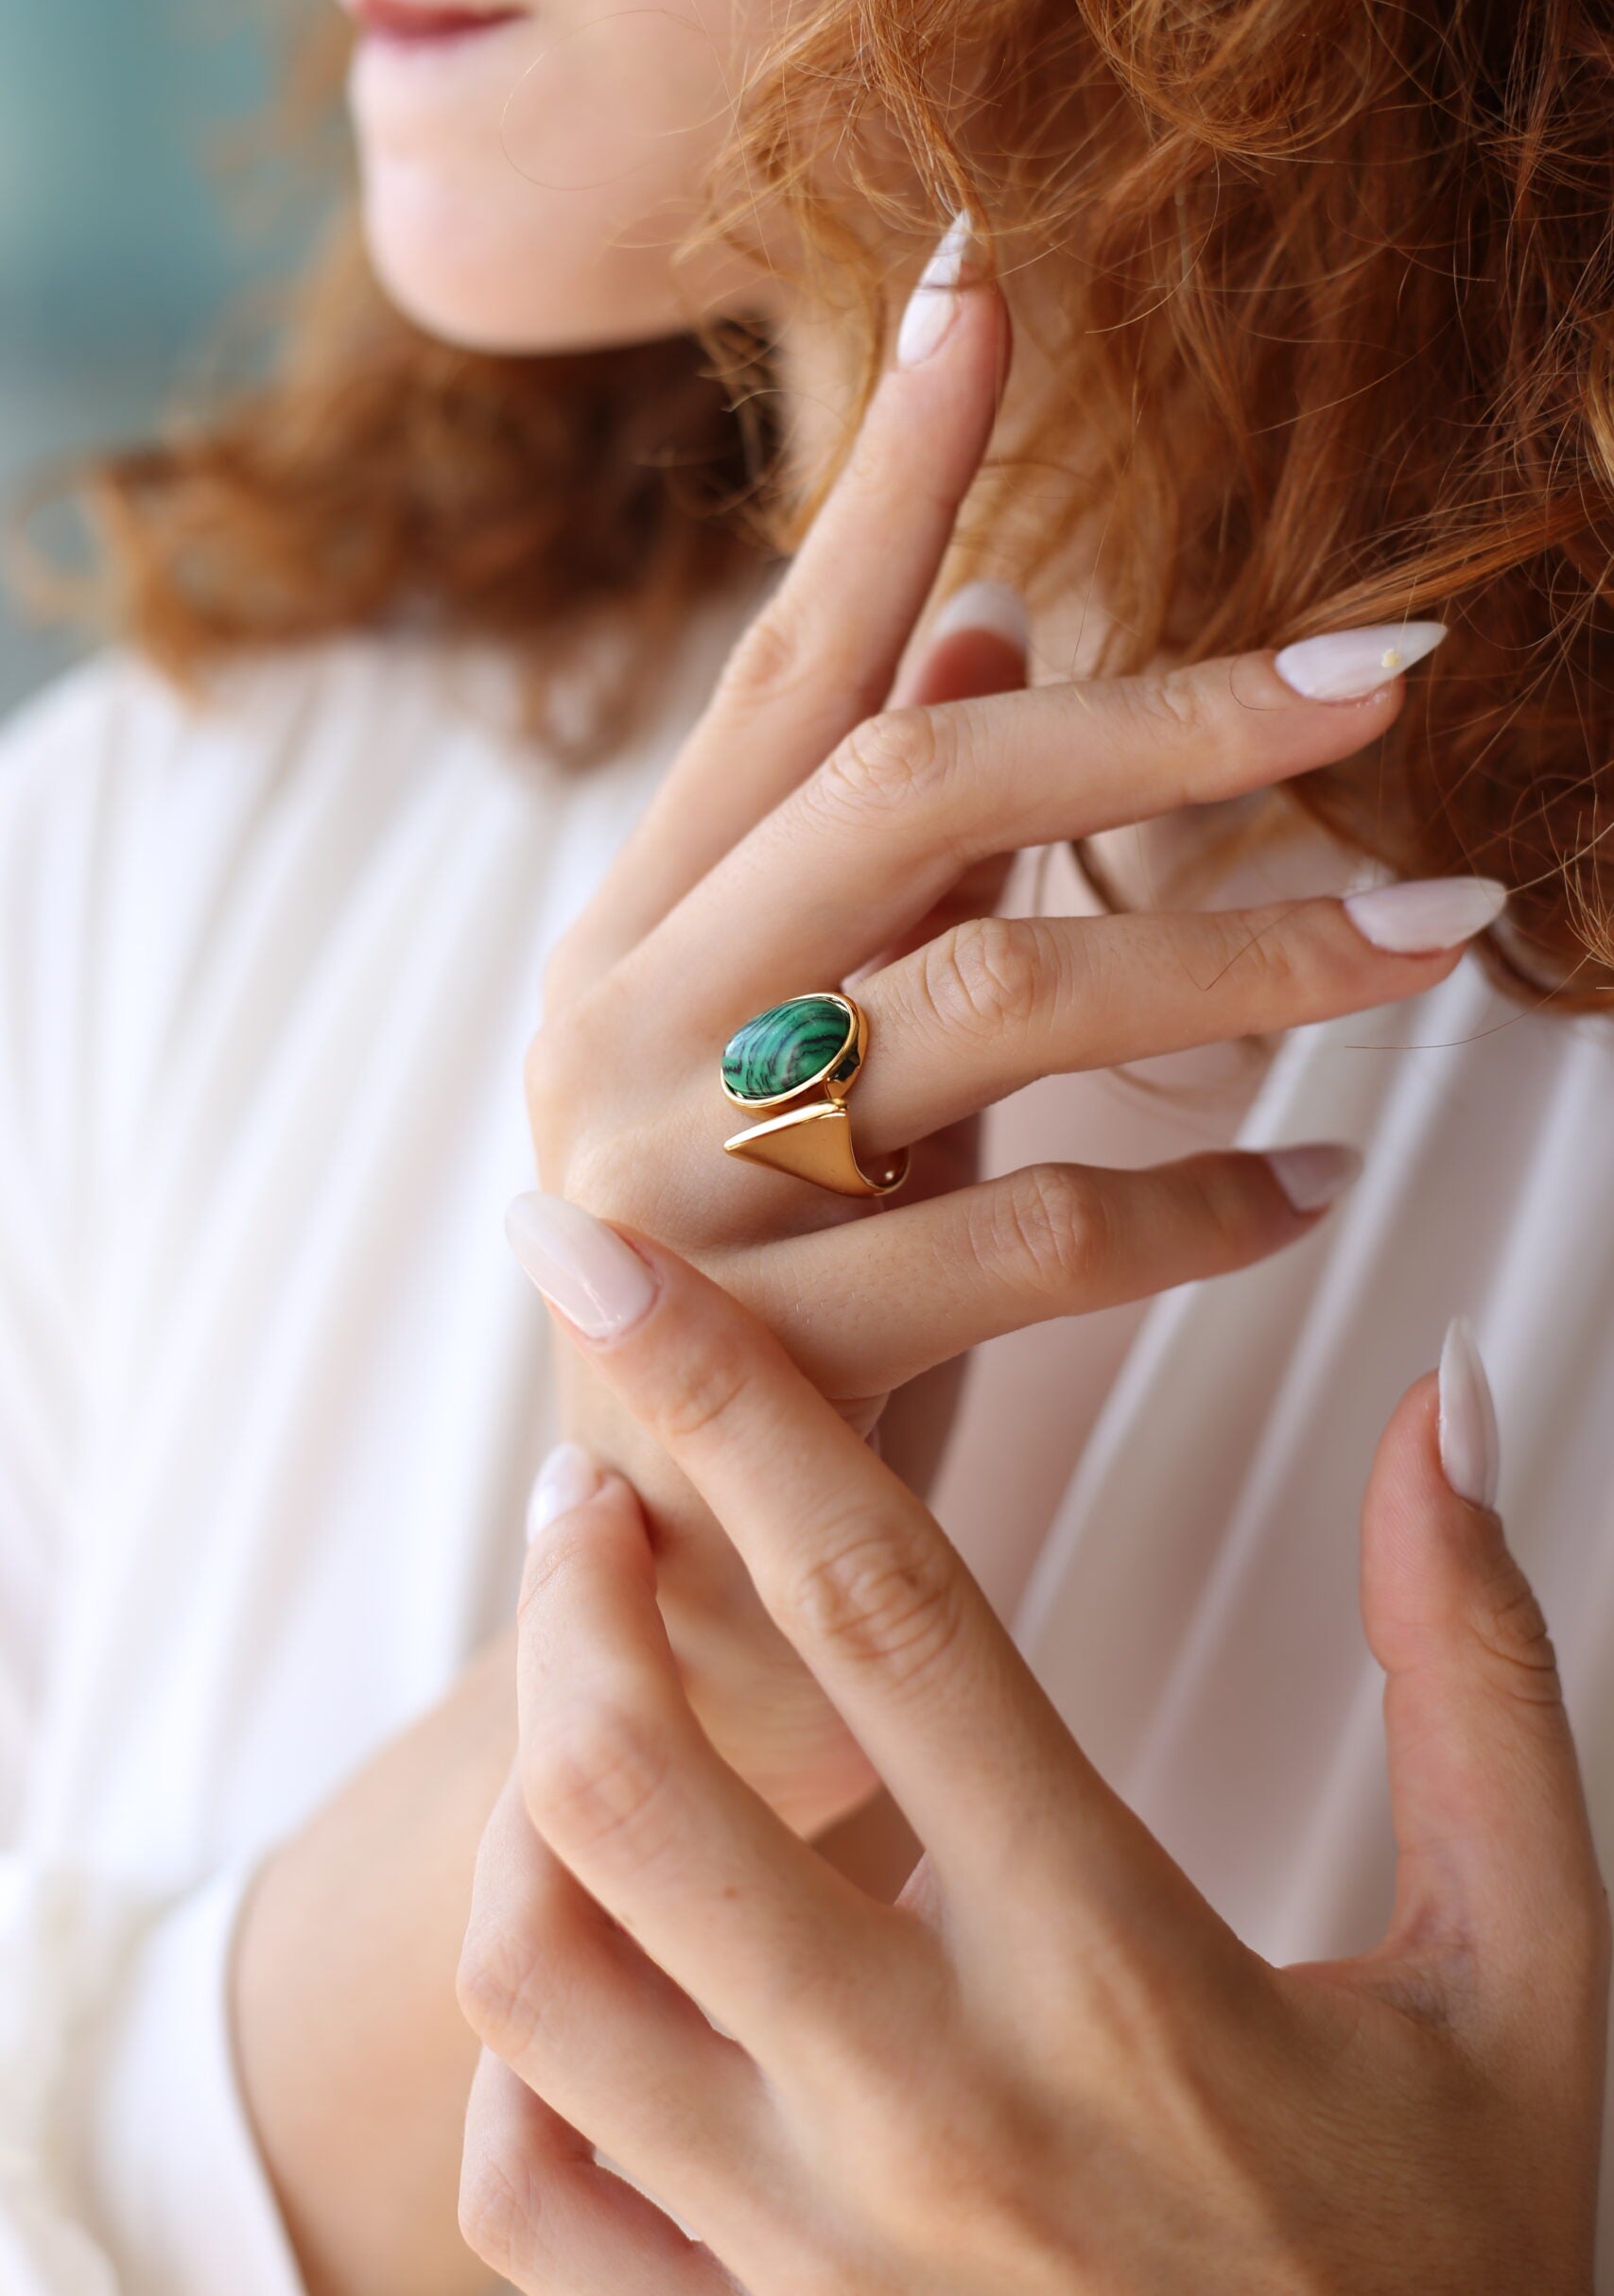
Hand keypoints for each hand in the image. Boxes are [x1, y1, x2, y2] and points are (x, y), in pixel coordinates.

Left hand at [462, 1209, 1608, 2295]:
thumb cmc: (1461, 2265)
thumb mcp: (1528, 1971)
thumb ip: (1476, 1674)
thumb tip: (1434, 1407)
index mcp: (1122, 1979)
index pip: (881, 1611)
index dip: (733, 1399)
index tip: (612, 1263)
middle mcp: (929, 2115)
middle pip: (640, 1777)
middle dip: (575, 1575)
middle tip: (599, 1473)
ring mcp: (809, 2259)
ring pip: (544, 1966)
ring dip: (528, 1775)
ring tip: (588, 1670)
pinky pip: (530, 2188)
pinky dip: (524, 2034)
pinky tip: (606, 1929)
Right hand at [525, 228, 1489, 1828]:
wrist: (667, 1610)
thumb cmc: (780, 1312)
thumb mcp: (810, 1075)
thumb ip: (881, 876)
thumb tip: (980, 644)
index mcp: (641, 930)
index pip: (782, 667)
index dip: (884, 477)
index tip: (981, 286)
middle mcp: (621, 1025)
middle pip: (915, 791)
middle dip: (1168, 714)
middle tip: (1399, 676)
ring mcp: (665, 1190)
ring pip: (993, 994)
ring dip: (1243, 951)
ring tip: (1440, 934)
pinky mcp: (749, 1360)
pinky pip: (1026, 1234)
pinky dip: (1200, 1208)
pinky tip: (1317, 1191)